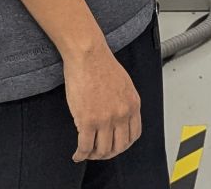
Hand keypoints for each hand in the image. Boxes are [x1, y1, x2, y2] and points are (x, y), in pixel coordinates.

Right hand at [64, 46, 141, 162]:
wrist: (88, 56)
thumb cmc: (102, 65)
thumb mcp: (124, 85)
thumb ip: (124, 103)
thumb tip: (119, 117)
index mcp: (133, 105)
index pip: (134, 135)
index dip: (123, 145)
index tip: (115, 146)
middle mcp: (122, 114)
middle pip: (119, 146)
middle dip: (108, 154)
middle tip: (99, 153)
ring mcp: (106, 119)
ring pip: (102, 150)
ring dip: (94, 155)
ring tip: (86, 153)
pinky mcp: (88, 120)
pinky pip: (85, 146)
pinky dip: (80, 154)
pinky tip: (77, 155)